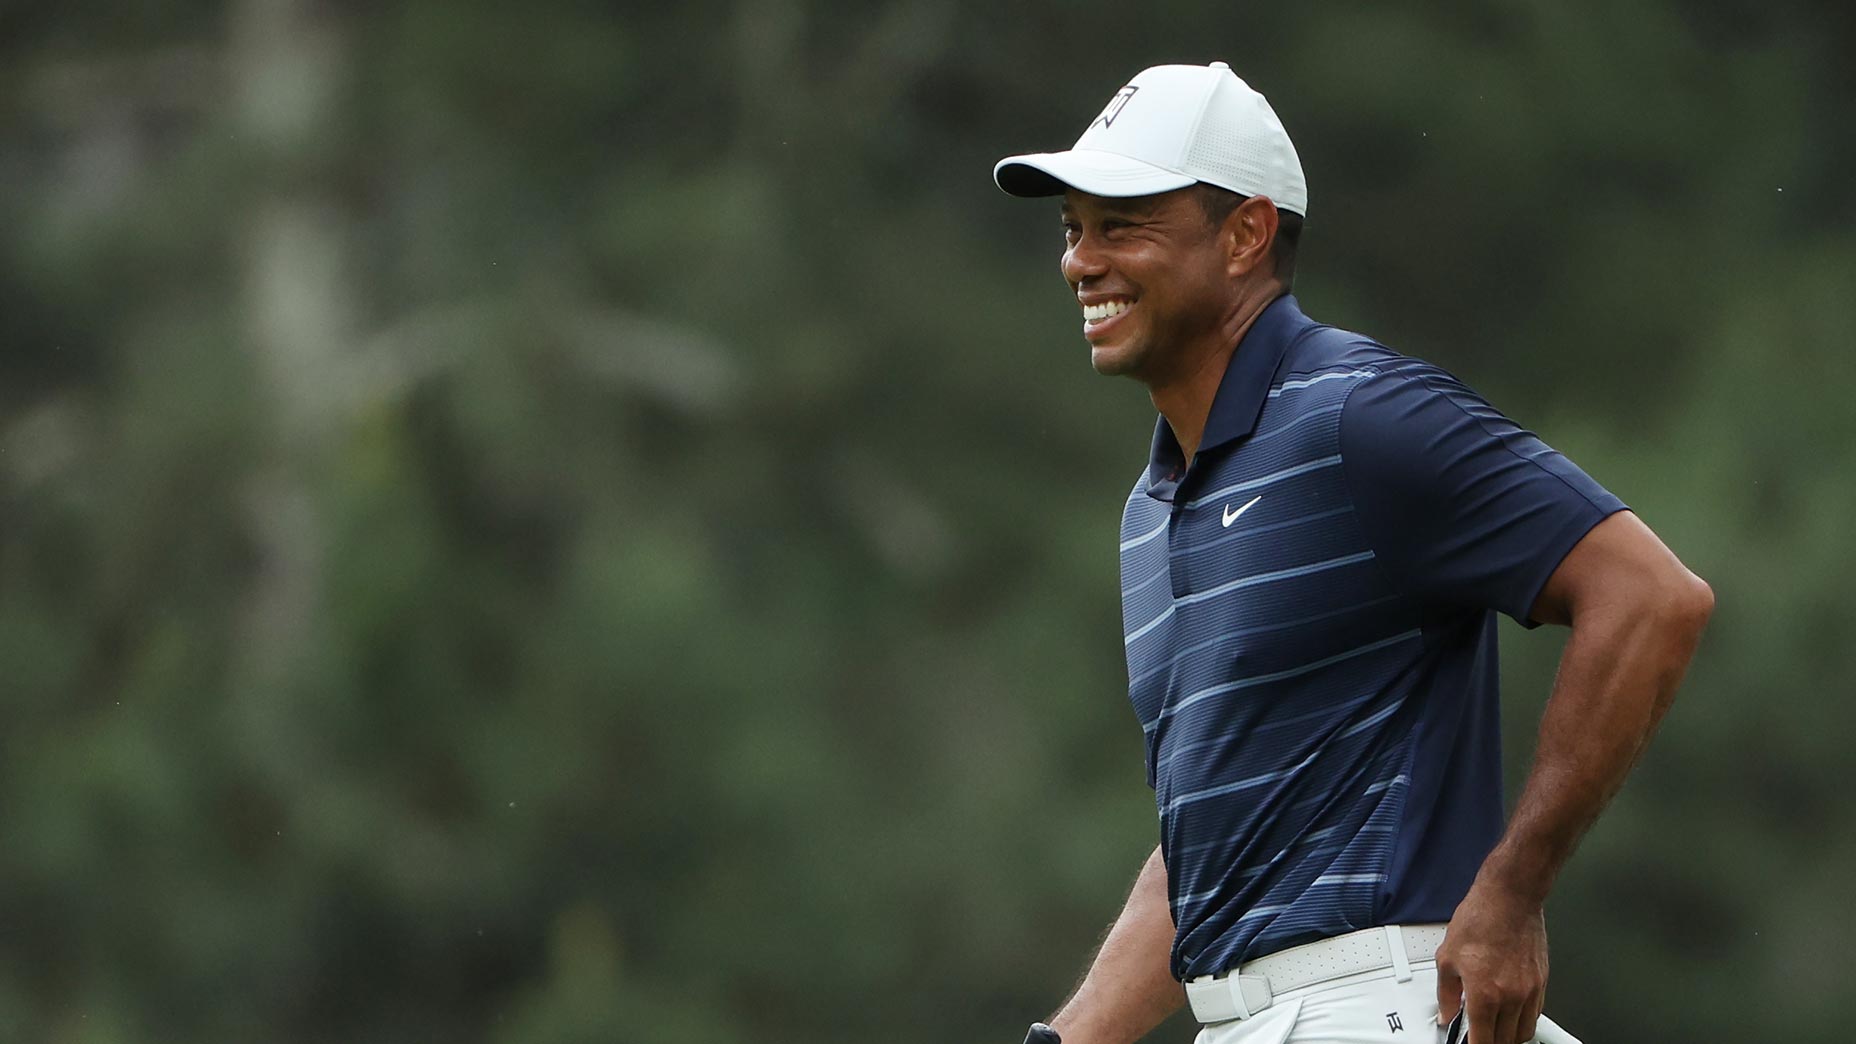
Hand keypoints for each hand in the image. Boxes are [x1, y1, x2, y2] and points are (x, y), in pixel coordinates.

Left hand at [1435, 882, 1548, 1043]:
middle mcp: (1512, 997)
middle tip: (1478, 1034)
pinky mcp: (1541, 982)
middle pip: (1506, 1041)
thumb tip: (1446, 1013)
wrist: (1509, 898)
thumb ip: (1446, 993)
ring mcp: (1530, 990)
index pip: (1483, 1042)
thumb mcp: (1447, 957)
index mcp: (1485, 994)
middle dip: (1491, 1041)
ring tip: (1494, 1027)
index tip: (1468, 1043)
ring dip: (1509, 1035)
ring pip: (1524, 1031)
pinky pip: (1535, 1013)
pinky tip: (1510, 1011)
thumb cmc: (1480, 919)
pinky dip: (1523, 1019)